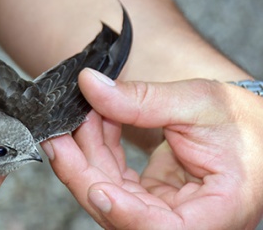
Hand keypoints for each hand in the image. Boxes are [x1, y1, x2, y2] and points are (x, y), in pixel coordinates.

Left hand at [42, 68, 262, 228]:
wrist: (256, 128)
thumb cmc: (246, 122)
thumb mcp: (199, 103)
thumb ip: (143, 100)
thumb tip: (91, 86)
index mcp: (218, 211)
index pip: (164, 229)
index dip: (125, 213)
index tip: (97, 189)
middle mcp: (190, 221)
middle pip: (122, 211)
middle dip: (84, 170)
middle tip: (59, 134)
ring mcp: (166, 211)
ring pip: (111, 195)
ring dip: (87, 155)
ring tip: (77, 116)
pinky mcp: (153, 198)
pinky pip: (116, 179)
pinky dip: (100, 150)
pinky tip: (93, 121)